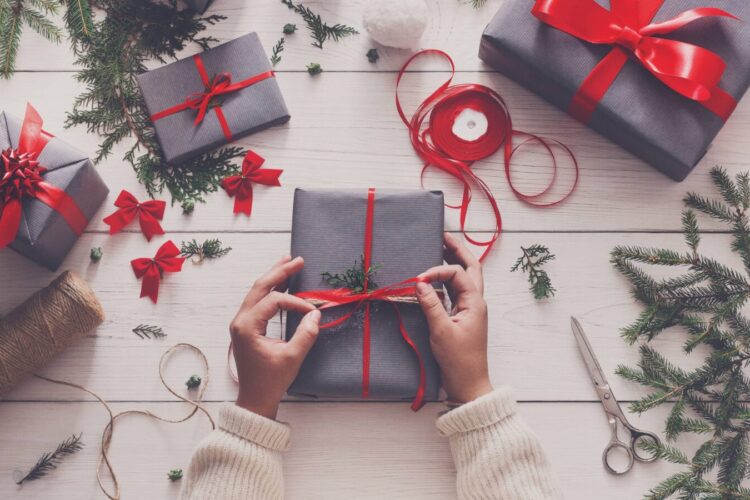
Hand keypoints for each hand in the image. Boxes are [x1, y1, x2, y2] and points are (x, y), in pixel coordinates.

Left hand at [229, 256, 320, 418]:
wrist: (255, 399)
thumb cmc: (271, 381)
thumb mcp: (292, 358)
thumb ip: (305, 334)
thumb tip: (316, 314)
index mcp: (247, 326)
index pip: (273, 301)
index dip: (295, 301)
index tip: (313, 311)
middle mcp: (240, 320)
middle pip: (260, 286)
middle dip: (279, 271)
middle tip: (298, 260)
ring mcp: (241, 322)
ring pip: (257, 291)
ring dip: (273, 276)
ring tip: (288, 262)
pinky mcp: (246, 326)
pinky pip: (257, 301)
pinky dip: (270, 289)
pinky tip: (281, 282)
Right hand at [415, 233, 492, 403]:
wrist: (468, 385)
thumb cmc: (459, 361)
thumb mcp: (441, 331)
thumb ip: (431, 304)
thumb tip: (420, 282)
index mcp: (475, 302)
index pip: (457, 274)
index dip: (438, 271)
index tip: (418, 279)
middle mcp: (475, 302)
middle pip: (470, 268)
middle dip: (457, 251)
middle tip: (443, 236)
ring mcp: (470, 309)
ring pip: (465, 279)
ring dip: (453, 263)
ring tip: (440, 248)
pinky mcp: (461, 318)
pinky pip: (456, 293)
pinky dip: (447, 281)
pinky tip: (435, 278)